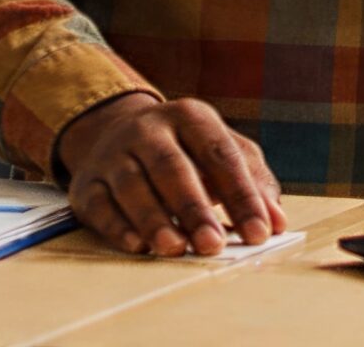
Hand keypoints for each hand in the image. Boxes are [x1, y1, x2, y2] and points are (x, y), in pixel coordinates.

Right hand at [56, 92, 287, 256]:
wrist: (117, 134)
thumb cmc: (187, 151)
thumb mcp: (223, 152)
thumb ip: (254, 182)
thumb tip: (276, 222)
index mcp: (190, 116)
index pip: (221, 154)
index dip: (242, 195)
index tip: (260, 232)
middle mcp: (149, 129)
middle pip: (172, 167)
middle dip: (194, 208)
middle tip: (213, 244)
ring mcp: (114, 154)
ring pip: (132, 185)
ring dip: (154, 219)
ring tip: (175, 248)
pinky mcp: (87, 182)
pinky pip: (99, 204)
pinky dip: (118, 226)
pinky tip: (137, 245)